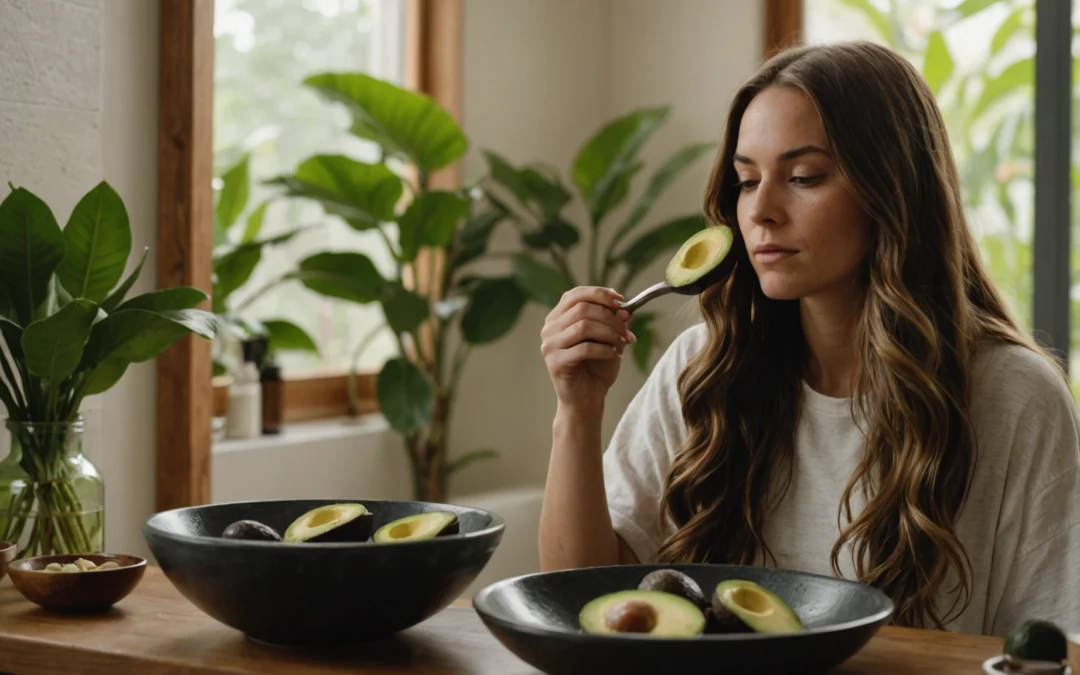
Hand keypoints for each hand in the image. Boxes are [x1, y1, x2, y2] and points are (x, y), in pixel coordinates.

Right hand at [540, 286, 635, 411]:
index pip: (575, 294)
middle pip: (582, 309)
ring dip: (610, 333)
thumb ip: (613, 321)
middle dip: (610, 317)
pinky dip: (605, 349)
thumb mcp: (608, 338)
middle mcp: (549, 328)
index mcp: (557, 317)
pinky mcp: (555, 363)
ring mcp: (550, 346)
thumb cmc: (596, 367)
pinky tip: (614, 355)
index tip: (621, 301)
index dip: (600, 294)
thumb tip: (624, 309)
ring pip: (583, 326)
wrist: (587, 398)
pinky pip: (585, 348)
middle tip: (627, 330)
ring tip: (622, 343)